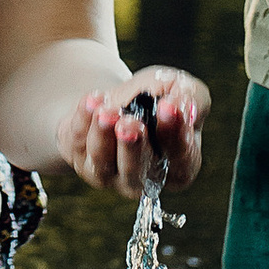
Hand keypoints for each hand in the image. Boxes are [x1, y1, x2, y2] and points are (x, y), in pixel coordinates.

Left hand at [59, 68, 207, 193]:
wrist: (119, 98)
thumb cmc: (157, 98)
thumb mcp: (179, 88)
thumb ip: (190, 96)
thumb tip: (181, 105)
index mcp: (178, 167)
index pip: (181, 159)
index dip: (175, 134)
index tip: (168, 107)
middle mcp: (143, 179)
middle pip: (136, 173)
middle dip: (132, 147)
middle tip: (129, 123)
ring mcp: (108, 175)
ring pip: (102, 163)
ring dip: (103, 135)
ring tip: (106, 110)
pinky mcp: (81, 160)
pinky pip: (78, 144)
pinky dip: (83, 119)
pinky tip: (94, 98)